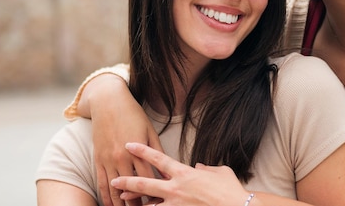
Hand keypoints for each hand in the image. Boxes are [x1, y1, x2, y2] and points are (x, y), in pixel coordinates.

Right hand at [82, 74, 163, 205]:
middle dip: (139, 203)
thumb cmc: (133, 114)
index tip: (162, 201)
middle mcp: (122, 157)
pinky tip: (111, 205)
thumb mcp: (149, 130)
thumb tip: (167, 169)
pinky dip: (106, 197)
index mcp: (138, 150)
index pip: (149, 179)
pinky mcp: (97, 159)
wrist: (108, 102)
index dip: (156, 192)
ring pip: (115, 189)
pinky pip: (101, 183)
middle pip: (132, 188)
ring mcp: (108, 159)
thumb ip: (157, 151)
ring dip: (121, 204)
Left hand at [111, 143, 249, 205]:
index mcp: (185, 173)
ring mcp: (176, 205)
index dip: (142, 151)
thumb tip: (199, 168)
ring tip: (121, 200)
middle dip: (127, 181)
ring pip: (149, 205)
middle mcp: (176, 188)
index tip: (129, 145)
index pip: (158, 159)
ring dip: (134, 203)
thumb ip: (206, 169)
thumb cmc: (230, 190)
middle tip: (114, 180)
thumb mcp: (219, 172)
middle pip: (145, 184)